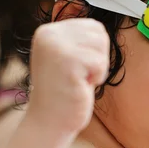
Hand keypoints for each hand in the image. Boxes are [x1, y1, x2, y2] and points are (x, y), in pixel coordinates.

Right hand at [26, 18, 109, 139]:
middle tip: (79, 76)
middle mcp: (49, 35)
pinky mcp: (68, 62)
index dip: (95, 50)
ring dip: (98, 68)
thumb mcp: (65, 57)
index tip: (78, 67)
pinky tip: (80, 86)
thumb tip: (100, 29)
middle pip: (99, 33)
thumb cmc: (62, 93)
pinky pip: (100, 62)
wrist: (48, 121)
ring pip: (101, 46)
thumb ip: (77, 40)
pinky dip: (97, 78)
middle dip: (97, 58)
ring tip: (79, 80)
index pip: (93, 26)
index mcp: (47, 31)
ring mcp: (57, 47)